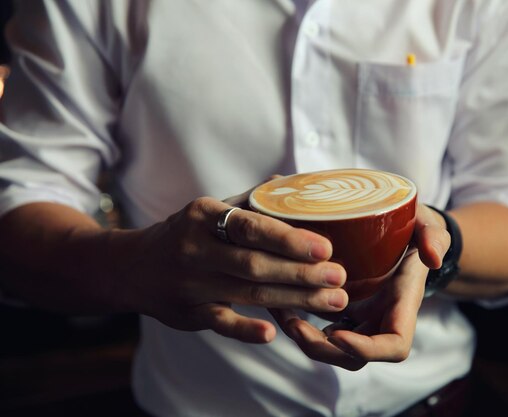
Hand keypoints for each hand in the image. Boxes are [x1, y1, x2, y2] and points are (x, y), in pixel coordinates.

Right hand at [115, 189, 347, 343]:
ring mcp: (189, 283)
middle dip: (301, 273)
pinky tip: (272, 333)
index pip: (252, 227)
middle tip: (339, 278)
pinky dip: (245, 328)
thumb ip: (249, 201)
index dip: (289, 239)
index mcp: (203, 215)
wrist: (132, 267)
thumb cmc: (185, 233)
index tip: (325, 248)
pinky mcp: (187, 313)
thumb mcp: (209, 210)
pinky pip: (219, 322)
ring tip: (331, 301)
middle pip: (255, 263)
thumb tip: (292, 183)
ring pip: (247, 292)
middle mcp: (194, 248)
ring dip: (293, 299)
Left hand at [270, 204, 449, 369]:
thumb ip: (435, 237)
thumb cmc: (417, 231)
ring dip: (304, 337)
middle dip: (323, 349)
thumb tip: (433, 257)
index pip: (393, 346)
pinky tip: (275, 300)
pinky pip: (319, 325)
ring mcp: (360, 318)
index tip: (338, 334)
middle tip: (294, 325)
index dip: (367, 349)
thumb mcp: (429, 226)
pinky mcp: (341, 308)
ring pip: (331, 346)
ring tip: (279, 311)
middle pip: (354, 356)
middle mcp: (381, 319)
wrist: (404, 233)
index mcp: (403, 306)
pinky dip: (297, 317)